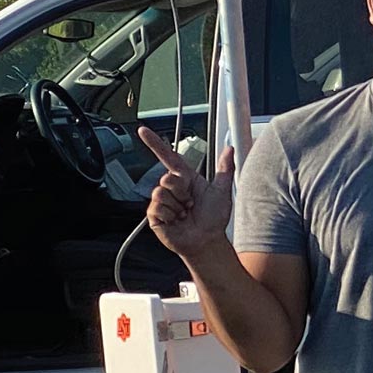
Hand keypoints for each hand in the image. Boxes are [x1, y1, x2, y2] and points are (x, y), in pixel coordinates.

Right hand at [137, 128, 231, 257]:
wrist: (206, 241)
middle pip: (167, 177)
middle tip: (190, 203)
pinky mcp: (154, 215)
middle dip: (181, 191)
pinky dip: (170, 215)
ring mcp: (162, 202)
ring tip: (184, 213)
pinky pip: (157, 207)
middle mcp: (172, 189)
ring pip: (161, 193)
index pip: (168, 157)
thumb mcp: (222, 191)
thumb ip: (225, 169)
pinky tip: (176, 221)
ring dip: (177, 205)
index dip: (155, 143)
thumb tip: (230, 149)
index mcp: (185, 179)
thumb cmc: (213, 219)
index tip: (143, 130)